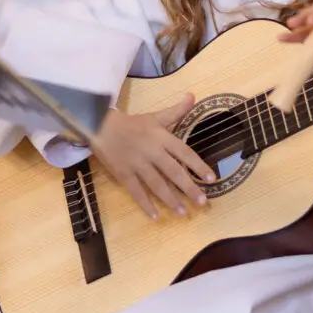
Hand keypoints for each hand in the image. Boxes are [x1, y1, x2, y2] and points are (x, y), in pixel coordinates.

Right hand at [93, 93, 215, 220]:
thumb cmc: (133, 124)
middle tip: (202, 202)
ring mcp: (137, 164)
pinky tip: (155, 217)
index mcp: (161, 137)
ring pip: (156, 184)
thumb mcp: (156, 116)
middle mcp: (151, 151)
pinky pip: (136, 192)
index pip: (184, 152)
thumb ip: (177, 110)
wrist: (101, 127)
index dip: (198, 165)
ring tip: (183, 213)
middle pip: (173, 171)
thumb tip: (194, 96)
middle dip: (188, 187)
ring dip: (170, 199)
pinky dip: (145, 204)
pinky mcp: (123, 174)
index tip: (211, 178)